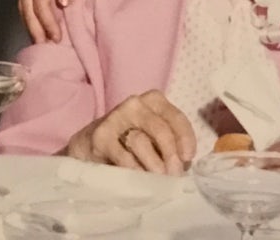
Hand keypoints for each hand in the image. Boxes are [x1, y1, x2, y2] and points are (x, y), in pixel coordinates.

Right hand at [18, 0, 83, 42]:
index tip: (57, 38)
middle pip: (27, 9)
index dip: (48, 24)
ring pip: (23, 5)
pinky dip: (29, 11)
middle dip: (36, 29)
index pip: (41, 5)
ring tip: (40, 39)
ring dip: (31, 23)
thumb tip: (63, 4)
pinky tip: (36, 19)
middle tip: (45, 47)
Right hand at [66, 90, 195, 174]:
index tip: (188, 157)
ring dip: (153, 163)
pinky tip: (140, 178)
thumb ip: (169, 143)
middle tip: (174, 174)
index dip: (185, 138)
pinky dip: (134, 169)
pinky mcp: (101, 136)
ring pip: (141, 141)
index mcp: (154, 101)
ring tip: (159, 179)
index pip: (175, 117)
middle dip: (170, 153)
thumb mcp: (153, 135)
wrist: (90, 144)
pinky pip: (122, 155)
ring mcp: (116, 118)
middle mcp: (136, 104)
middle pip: (160, 128)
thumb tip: (185, 163)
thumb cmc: (130, 140)